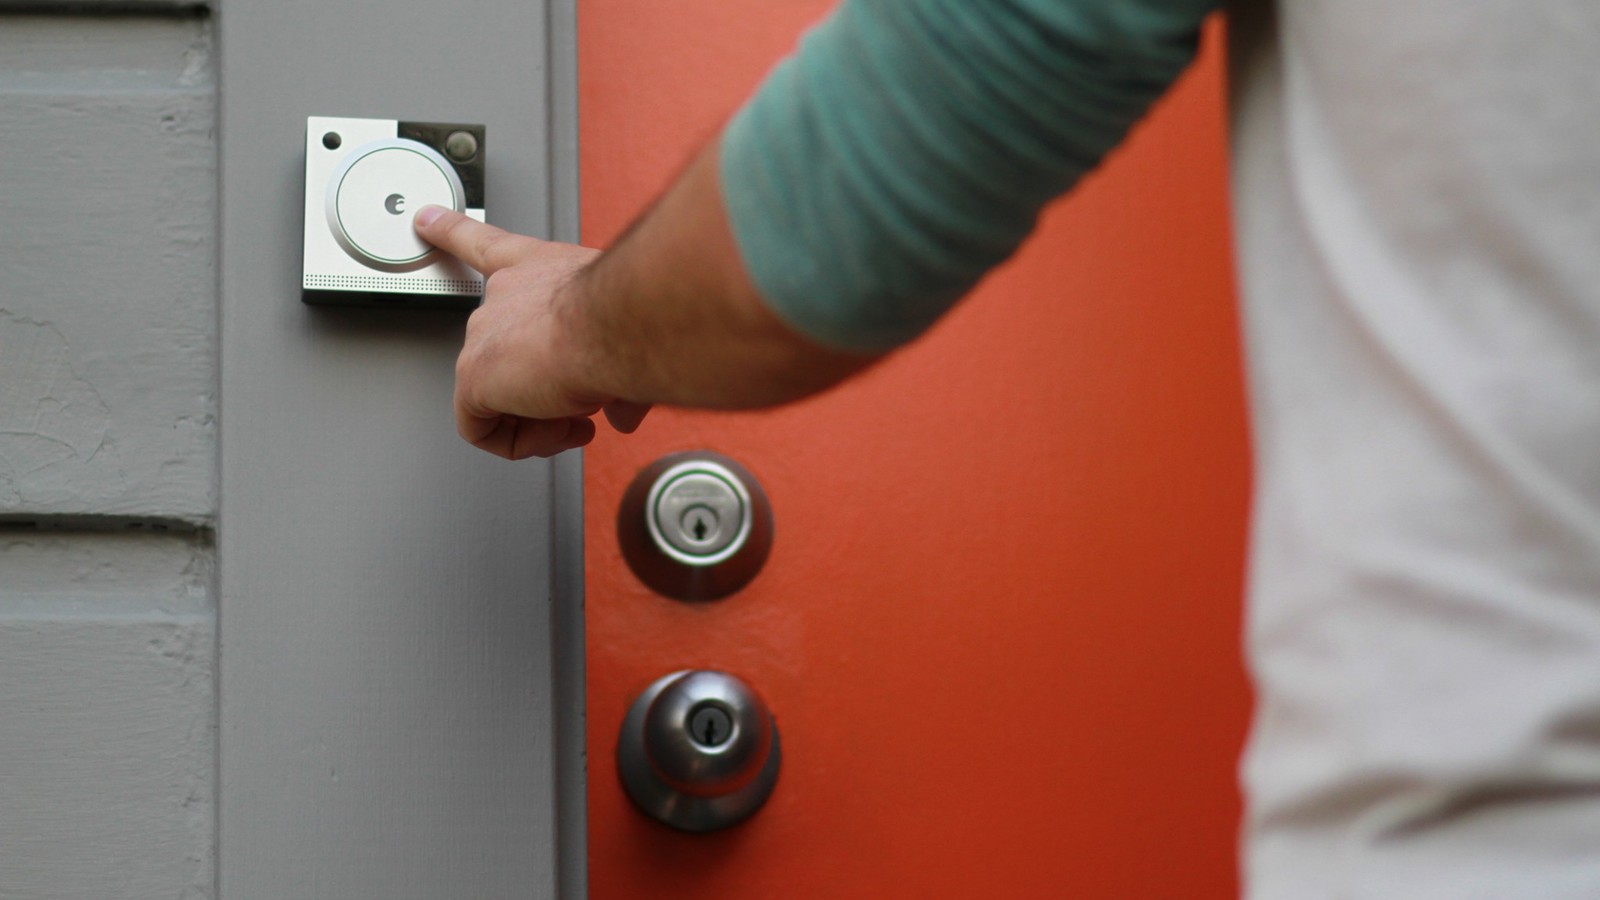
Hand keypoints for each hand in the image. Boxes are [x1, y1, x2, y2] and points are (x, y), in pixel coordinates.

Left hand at [414, 205, 650, 458]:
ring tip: (577, 419)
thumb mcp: (628, 338)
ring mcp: (484, 334)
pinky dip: (519, 442)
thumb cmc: (631, 315)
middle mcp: (506, 293)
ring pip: (498, 395)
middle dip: (546, 390)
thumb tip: (623, 409)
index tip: (425, 219)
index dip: (452, 230)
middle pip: (503, 352)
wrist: (621, 325)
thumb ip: (617, 374)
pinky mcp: (474, 376)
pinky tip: (554, 433)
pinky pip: (481, 428)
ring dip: (542, 420)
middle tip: (585, 405)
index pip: (485, 245)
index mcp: (539, 266)